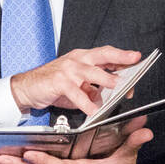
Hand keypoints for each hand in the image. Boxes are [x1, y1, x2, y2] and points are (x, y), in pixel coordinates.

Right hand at [9, 47, 141, 115]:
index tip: (136, 57)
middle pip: (101, 55)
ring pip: (90, 72)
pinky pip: (75, 93)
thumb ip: (95, 89)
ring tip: (117, 86)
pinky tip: (93, 110)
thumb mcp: (78, 85)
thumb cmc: (53, 85)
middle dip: (119, 57)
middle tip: (133, 61)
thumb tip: (114, 97)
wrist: (28, 87)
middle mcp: (76, 60)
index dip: (122, 56)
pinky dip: (85, 102)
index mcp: (83, 58)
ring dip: (105, 79)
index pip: (106, 54)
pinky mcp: (58, 82)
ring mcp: (67, 70)